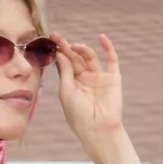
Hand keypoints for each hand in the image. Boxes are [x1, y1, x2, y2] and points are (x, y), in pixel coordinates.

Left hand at [54, 33, 125, 147]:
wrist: (98, 128)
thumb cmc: (78, 114)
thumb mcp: (67, 92)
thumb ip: (65, 72)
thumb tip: (60, 54)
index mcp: (71, 83)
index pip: (64, 63)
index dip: (57, 51)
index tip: (49, 39)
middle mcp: (85, 78)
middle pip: (74, 58)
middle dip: (65, 47)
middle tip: (55, 35)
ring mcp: (99, 77)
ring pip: (90, 58)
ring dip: (82, 49)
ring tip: (73, 46)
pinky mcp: (113, 79)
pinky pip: (112, 61)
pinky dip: (108, 49)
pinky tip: (101, 38)